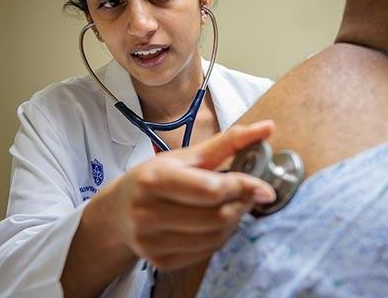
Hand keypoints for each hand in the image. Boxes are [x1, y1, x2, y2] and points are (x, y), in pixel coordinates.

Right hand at [93, 120, 276, 270]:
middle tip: (248, 196)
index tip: (265, 189)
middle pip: (216, 217)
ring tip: (233, 207)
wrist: (118, 211)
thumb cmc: (156, 177)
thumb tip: (269, 127)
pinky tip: (216, 224)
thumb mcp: (188, 155)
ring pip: (214, 238)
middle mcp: (148, 212)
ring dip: (234, 222)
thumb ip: (229, 141)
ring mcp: (151, 241)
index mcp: (156, 179)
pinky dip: (220, 238)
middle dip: (241, 205)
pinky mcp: (157, 261)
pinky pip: (205, 253)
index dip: (243, 188)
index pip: (211, 190)